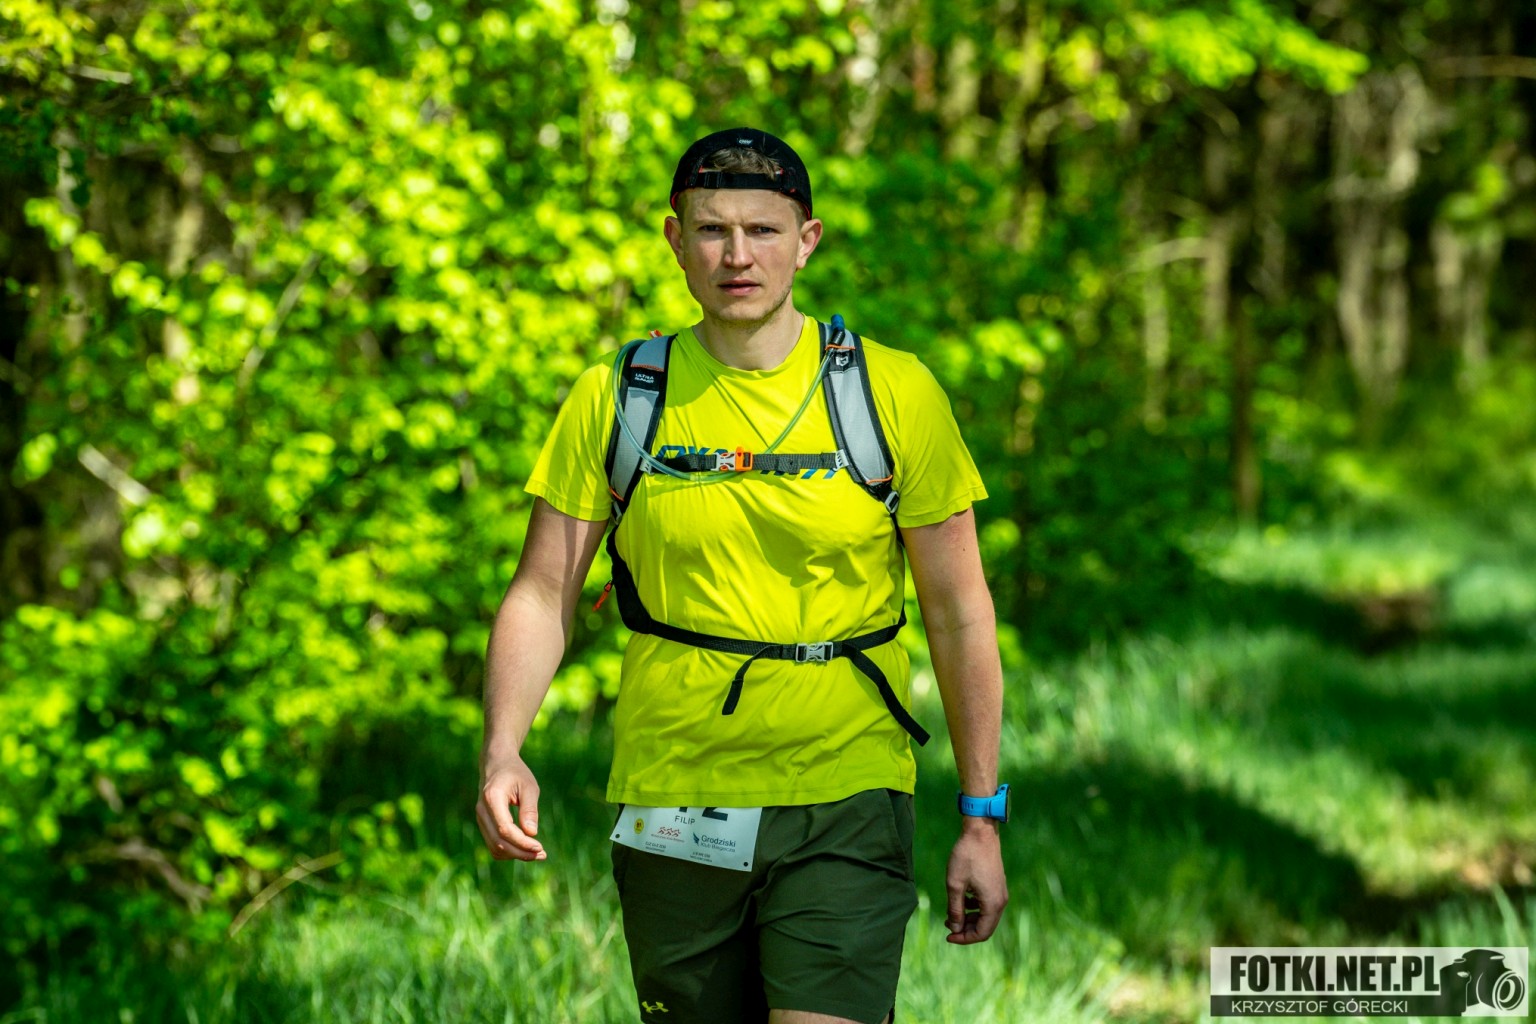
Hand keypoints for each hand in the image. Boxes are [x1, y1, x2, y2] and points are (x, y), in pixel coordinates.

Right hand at [476, 755, 545, 860]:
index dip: (522, 842)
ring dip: (515, 854)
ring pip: (494, 847)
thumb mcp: (529, 786)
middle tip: (542, 854)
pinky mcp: (484, 824)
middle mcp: (482, 811)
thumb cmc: (516, 773)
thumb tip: (531, 833)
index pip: (505, 829)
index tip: (540, 847)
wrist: (497, 764)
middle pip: (498, 842)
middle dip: (521, 852)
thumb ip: (529, 809)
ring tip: (536, 853)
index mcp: (492, 798)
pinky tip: (525, 848)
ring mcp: (480, 818)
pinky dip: (508, 851)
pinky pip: (493, 845)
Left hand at [944, 819, 1006, 943]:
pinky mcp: (997, 885)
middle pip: (985, 927)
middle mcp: (1000, 901)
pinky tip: (962, 900)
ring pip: (986, 916)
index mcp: (992, 904)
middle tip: (947, 924)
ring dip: (969, 919)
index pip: (981, 933)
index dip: (964, 938)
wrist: (980, 832)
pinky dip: (974, 908)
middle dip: (966, 929)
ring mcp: (1000, 892)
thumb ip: (955, 910)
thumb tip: (955, 929)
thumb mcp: (955, 885)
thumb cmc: (966, 856)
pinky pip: (987, 905)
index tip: (948, 936)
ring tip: (951, 914)